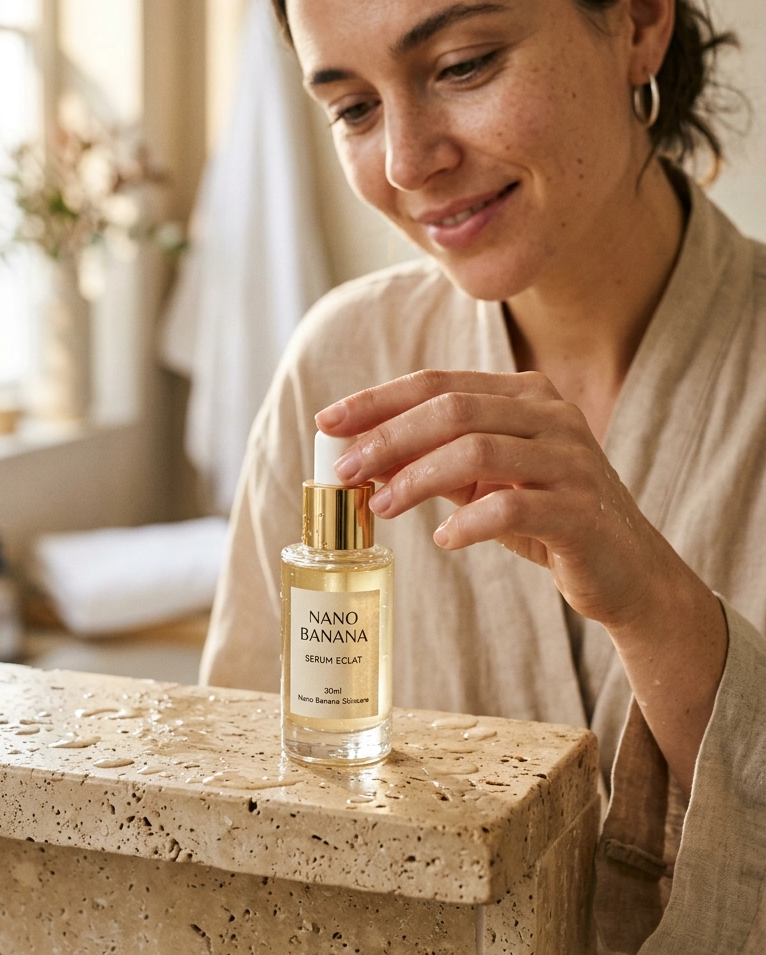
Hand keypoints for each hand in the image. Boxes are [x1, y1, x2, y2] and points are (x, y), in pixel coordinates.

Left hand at [318, 368, 665, 629]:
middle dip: (388, 438)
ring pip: (478, 451)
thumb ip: (437, 462)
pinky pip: (511, 509)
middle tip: (345, 471)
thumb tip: (363, 456)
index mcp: (527, 394)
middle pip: (454, 410)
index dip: (379, 400)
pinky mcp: (582, 512)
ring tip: (381, 509)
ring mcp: (572, 461)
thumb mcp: (488, 482)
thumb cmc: (547, 519)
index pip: (439, 383)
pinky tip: (443, 539)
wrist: (625, 571)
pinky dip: (467, 523)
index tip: (328, 422)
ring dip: (417, 479)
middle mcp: (553, 416)